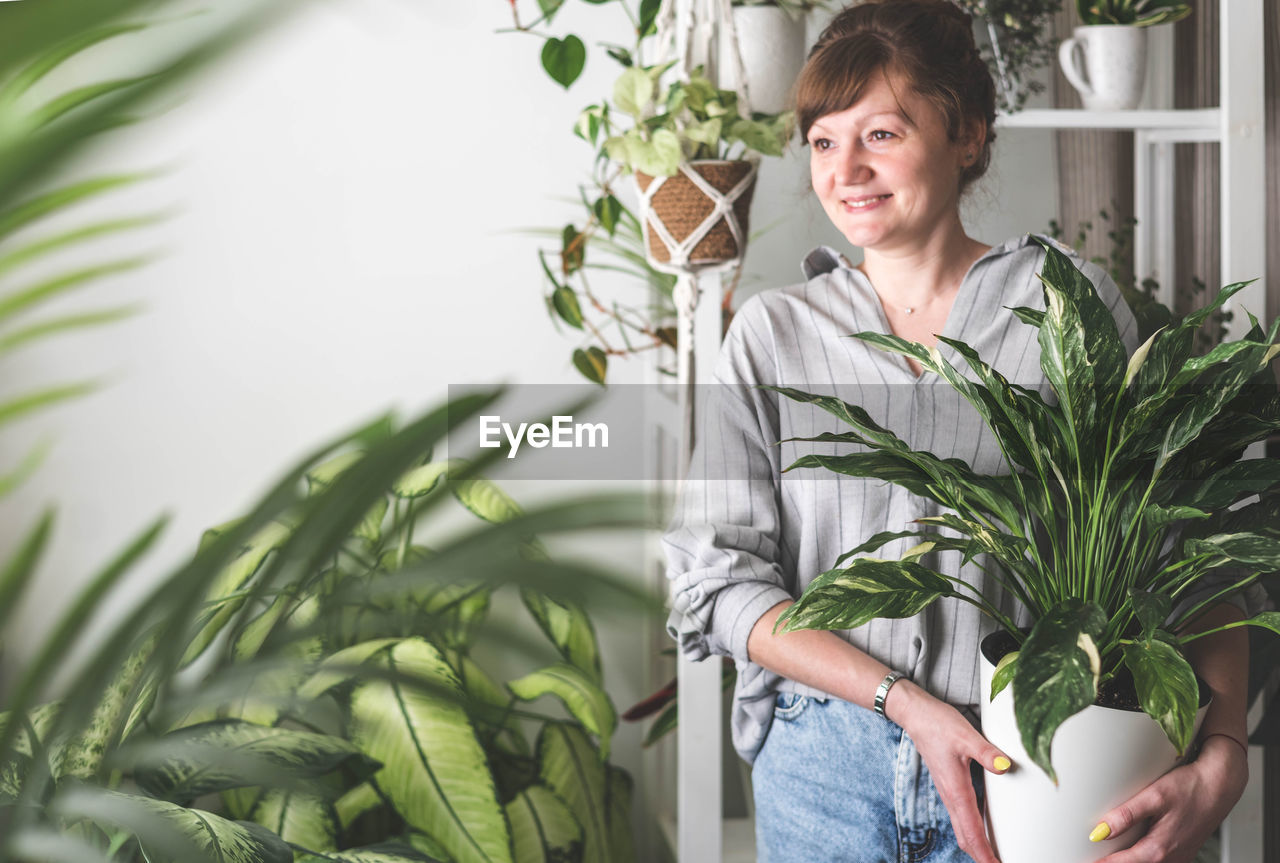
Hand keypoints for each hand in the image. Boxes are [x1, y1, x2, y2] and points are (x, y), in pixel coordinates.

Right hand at [889, 681, 1011, 862]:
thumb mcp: (965, 735)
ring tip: (993, 857)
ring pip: (962, 829)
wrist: (915, 715)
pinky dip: (972, 832)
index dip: (984, 854)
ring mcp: (949, 792)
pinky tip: (981, 831)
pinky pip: (961, 818)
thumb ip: (986, 752)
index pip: (972, 832)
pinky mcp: (949, 786)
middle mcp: (951, 796)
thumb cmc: (938, 724)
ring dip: (977, 846)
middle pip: (966, 838)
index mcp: (956, 790)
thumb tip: (1004, 766)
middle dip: (981, 856)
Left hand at [1092, 735, 1248, 862]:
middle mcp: (1170, 858)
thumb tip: (1100, 832)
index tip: (1082, 860)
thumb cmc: (1191, 787)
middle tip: (1091, 857)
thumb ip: (1126, 815)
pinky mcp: (1181, 852)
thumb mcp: (1154, 796)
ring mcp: (1178, 857)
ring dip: (1128, 861)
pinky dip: (1142, 859)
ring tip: (1106, 854)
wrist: (1221, 785)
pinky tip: (1131, 851)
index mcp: (1160, 848)